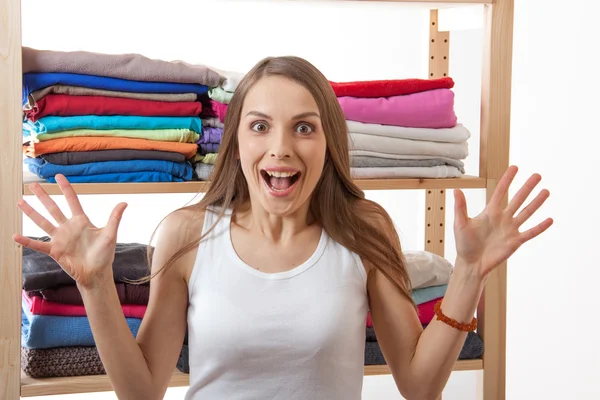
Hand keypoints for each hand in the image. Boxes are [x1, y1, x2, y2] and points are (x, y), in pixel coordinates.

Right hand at [13, 174, 127, 288]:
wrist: (96, 273)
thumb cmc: (104, 254)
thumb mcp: (110, 234)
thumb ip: (114, 218)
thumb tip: (124, 202)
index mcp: (81, 221)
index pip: (72, 200)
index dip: (65, 188)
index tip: (58, 176)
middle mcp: (68, 227)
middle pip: (53, 208)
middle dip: (43, 196)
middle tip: (32, 184)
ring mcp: (60, 238)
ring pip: (43, 222)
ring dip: (32, 212)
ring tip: (20, 201)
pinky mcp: (54, 251)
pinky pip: (38, 244)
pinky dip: (27, 241)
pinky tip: (16, 236)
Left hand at [452, 165, 552, 278]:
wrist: (471, 263)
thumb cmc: (464, 244)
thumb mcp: (460, 224)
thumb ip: (460, 207)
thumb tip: (456, 189)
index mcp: (490, 212)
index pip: (500, 192)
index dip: (507, 180)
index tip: (515, 167)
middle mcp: (502, 218)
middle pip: (517, 199)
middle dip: (527, 187)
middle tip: (537, 175)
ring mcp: (510, 229)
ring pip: (526, 213)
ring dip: (536, 203)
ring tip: (546, 191)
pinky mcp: (515, 241)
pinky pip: (530, 233)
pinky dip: (540, 227)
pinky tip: (550, 220)